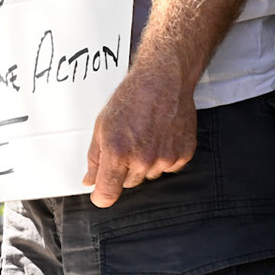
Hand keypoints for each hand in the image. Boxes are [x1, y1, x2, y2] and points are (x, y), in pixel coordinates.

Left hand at [83, 59, 197, 206]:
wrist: (164, 78)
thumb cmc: (132, 97)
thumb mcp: (103, 125)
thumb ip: (95, 158)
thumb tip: (90, 181)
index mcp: (118, 153)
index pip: (107, 195)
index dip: (101, 196)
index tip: (101, 191)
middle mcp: (143, 159)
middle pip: (128, 184)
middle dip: (125, 170)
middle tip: (129, 143)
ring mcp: (166, 157)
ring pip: (149, 175)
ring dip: (146, 163)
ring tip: (147, 135)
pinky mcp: (184, 153)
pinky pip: (170, 167)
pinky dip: (166, 156)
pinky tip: (163, 135)